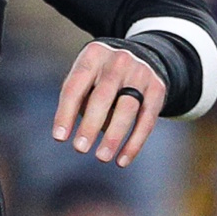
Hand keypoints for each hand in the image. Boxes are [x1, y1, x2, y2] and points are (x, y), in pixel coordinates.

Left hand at [52, 41, 167, 166]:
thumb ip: (78, 99)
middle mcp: (118, 61)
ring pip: (127, 109)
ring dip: (114, 136)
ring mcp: (140, 73)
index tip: (59, 138)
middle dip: (90, 125)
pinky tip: (122, 160)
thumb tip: (68, 134)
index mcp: (93, 55)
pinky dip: (134, 143)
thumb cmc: (100, 76)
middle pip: (102, 97)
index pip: (75, 86)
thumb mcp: (86, 76)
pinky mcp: (158, 88)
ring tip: (101, 157)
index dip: (65, 113)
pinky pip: (147, 120)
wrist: (139, 57)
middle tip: (79, 148)